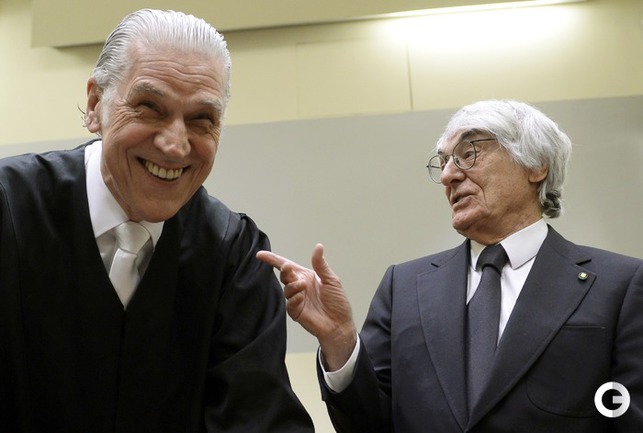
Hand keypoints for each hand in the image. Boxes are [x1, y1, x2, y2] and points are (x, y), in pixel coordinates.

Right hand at [256, 244, 356, 370]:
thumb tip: (318, 247)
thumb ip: (321, 264)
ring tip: (303, 286)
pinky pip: (289, 303)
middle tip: (288, 268)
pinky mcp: (295, 311)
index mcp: (306, 276)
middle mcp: (299, 286)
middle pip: (284, 275)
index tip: (261, 254)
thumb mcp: (331, 280)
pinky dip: (294, 298)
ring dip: (293, 285)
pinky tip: (302, 298)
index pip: (287, 266)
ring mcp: (296, 299)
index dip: (273, 260)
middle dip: (284, 270)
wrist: (339, 324)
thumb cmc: (337, 302)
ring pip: (286, 289)